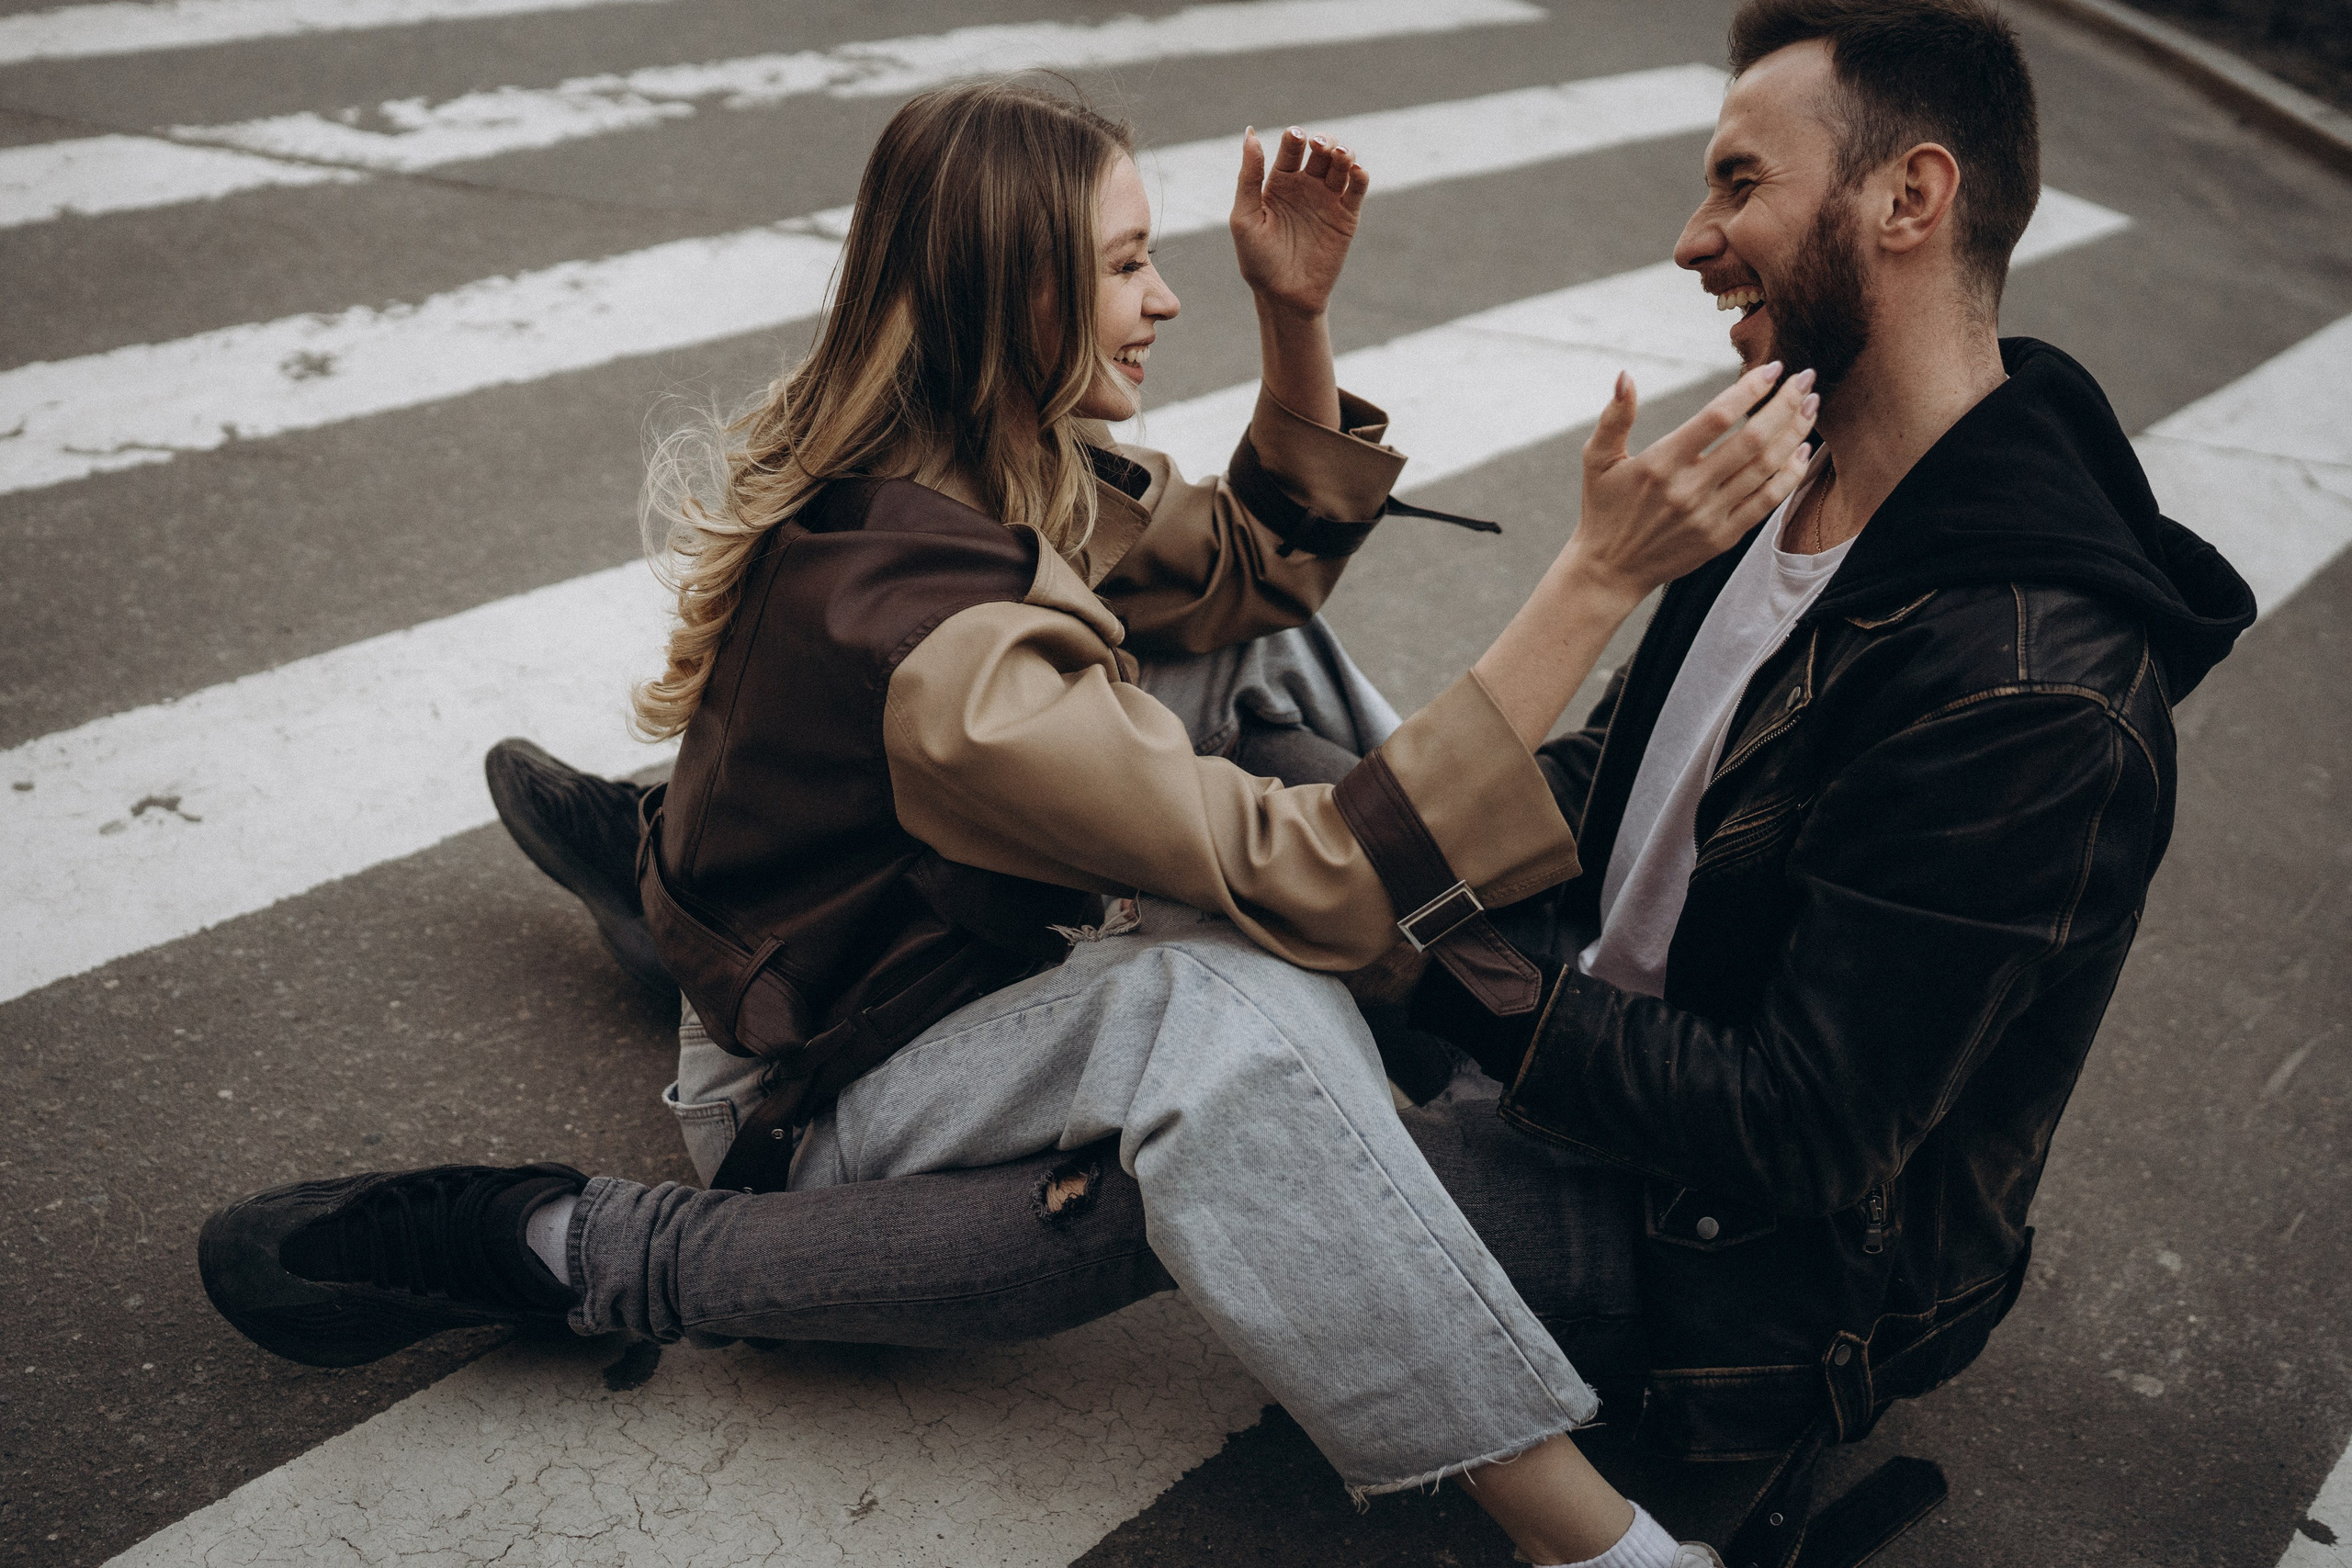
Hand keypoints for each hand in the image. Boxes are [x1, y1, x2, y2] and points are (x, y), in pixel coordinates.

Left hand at [1230, 126, 1366, 318]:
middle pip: (1320, 149)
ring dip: (1344, 152)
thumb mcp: (1245, 217)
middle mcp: (1305, 186)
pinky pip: (1357, 189)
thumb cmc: (1258, 260)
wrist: (1284, 297)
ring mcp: (1327, 200)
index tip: (1295, 138)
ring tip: (1340, 156)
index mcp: (1279, 182)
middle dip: (1323, 140)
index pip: (1291, 147)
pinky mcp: (1346, 217)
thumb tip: (1250, 133)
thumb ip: (1248, 176)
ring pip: (1342, 164)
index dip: (1295, 136)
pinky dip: (1360, 175)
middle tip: (1319, 146)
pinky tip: (1356, 171)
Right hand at [1562, 362, 1820, 604]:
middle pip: (1753, 440)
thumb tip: (1625, 376)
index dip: (1751, 389)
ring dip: (1796, 433)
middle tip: (1806, 378)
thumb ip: (1614, 417)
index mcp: (1660, 463)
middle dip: (1786, 404)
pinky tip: (1803, 450)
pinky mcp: (1722, 537)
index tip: (1773, 368)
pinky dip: (1790, 475)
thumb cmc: (1604, 508)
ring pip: (1766, 468)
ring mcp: (1709, 516)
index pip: (1717, 417)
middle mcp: (1688, 489)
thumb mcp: (1596, 459)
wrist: (1610, 571)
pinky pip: (1767, 502)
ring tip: (1812, 406)